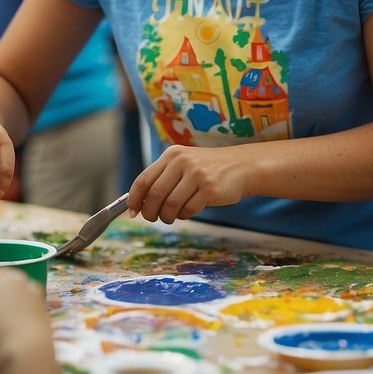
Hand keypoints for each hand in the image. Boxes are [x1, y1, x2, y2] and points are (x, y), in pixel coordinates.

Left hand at [128, 144, 250, 222]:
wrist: (241, 166)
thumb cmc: (206, 169)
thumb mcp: (183, 164)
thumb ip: (162, 178)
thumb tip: (137, 203)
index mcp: (171, 155)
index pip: (143, 179)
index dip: (134, 199)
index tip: (132, 212)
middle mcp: (182, 162)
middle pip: (155, 195)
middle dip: (150, 212)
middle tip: (153, 218)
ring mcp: (196, 175)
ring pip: (170, 205)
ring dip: (167, 216)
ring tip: (171, 216)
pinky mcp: (209, 189)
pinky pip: (188, 209)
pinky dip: (184, 215)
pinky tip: (187, 211)